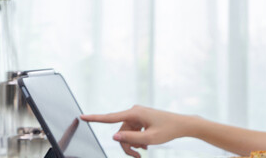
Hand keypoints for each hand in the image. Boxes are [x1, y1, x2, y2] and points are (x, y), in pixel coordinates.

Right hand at [81, 105, 197, 157]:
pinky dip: (137, 140)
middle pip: (120, 132)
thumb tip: (114, 137)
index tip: (82, 116)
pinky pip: (132, 132)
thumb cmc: (169, 130)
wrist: (183, 125)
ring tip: (143, 152)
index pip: (110, 117)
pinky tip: (145, 147)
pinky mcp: (141, 119)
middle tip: (137, 157)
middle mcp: (134, 111)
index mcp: (135, 113)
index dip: (95, 118)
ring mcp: (138, 115)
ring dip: (133, 144)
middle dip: (126, 145)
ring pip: (126, 134)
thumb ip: (131, 138)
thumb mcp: (150, 138)